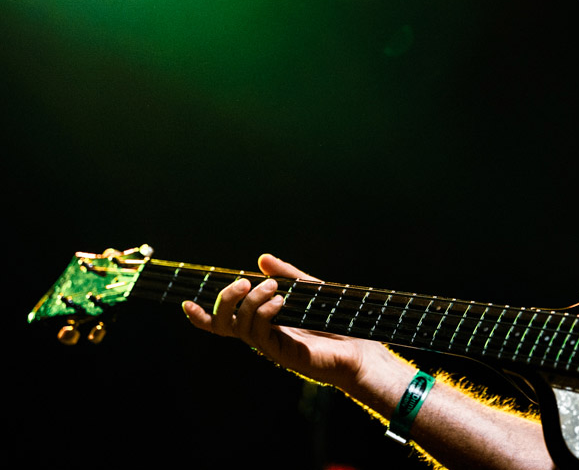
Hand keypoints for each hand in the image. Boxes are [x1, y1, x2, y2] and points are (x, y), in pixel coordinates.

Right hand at [182, 253, 382, 391]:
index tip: (186, 303)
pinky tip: (280, 302)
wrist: (358, 349)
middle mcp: (261, 335)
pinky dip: (265, 313)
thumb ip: (285, 275)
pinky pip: (261, 333)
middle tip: (243, 283)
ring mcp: (270, 346)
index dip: (201, 316)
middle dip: (224, 300)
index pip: (225, 322)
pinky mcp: (282, 353)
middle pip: (223, 323)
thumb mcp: (308, 290)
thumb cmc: (334, 322)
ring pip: (240, 325)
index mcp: (262, 322)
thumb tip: (261, 259)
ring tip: (272, 287)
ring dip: (252, 301)